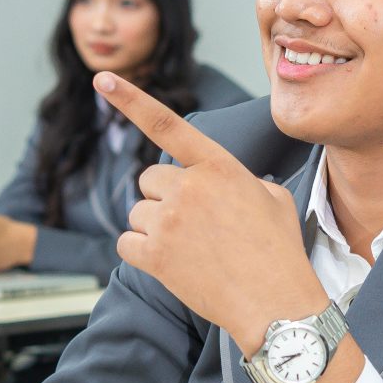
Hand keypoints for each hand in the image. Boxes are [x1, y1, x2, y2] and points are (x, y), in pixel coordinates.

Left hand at [97, 72, 324, 351]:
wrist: (276, 303)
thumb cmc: (280, 252)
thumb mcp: (273, 198)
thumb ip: (238, 179)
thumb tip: (224, 184)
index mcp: (219, 167)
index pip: (167, 125)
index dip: (130, 99)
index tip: (102, 79)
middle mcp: (189, 188)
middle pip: (149, 181)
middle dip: (164, 199)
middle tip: (194, 225)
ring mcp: (169, 221)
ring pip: (138, 213)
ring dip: (155, 229)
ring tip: (192, 250)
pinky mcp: (154, 255)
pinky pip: (126, 243)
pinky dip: (142, 253)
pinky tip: (172, 264)